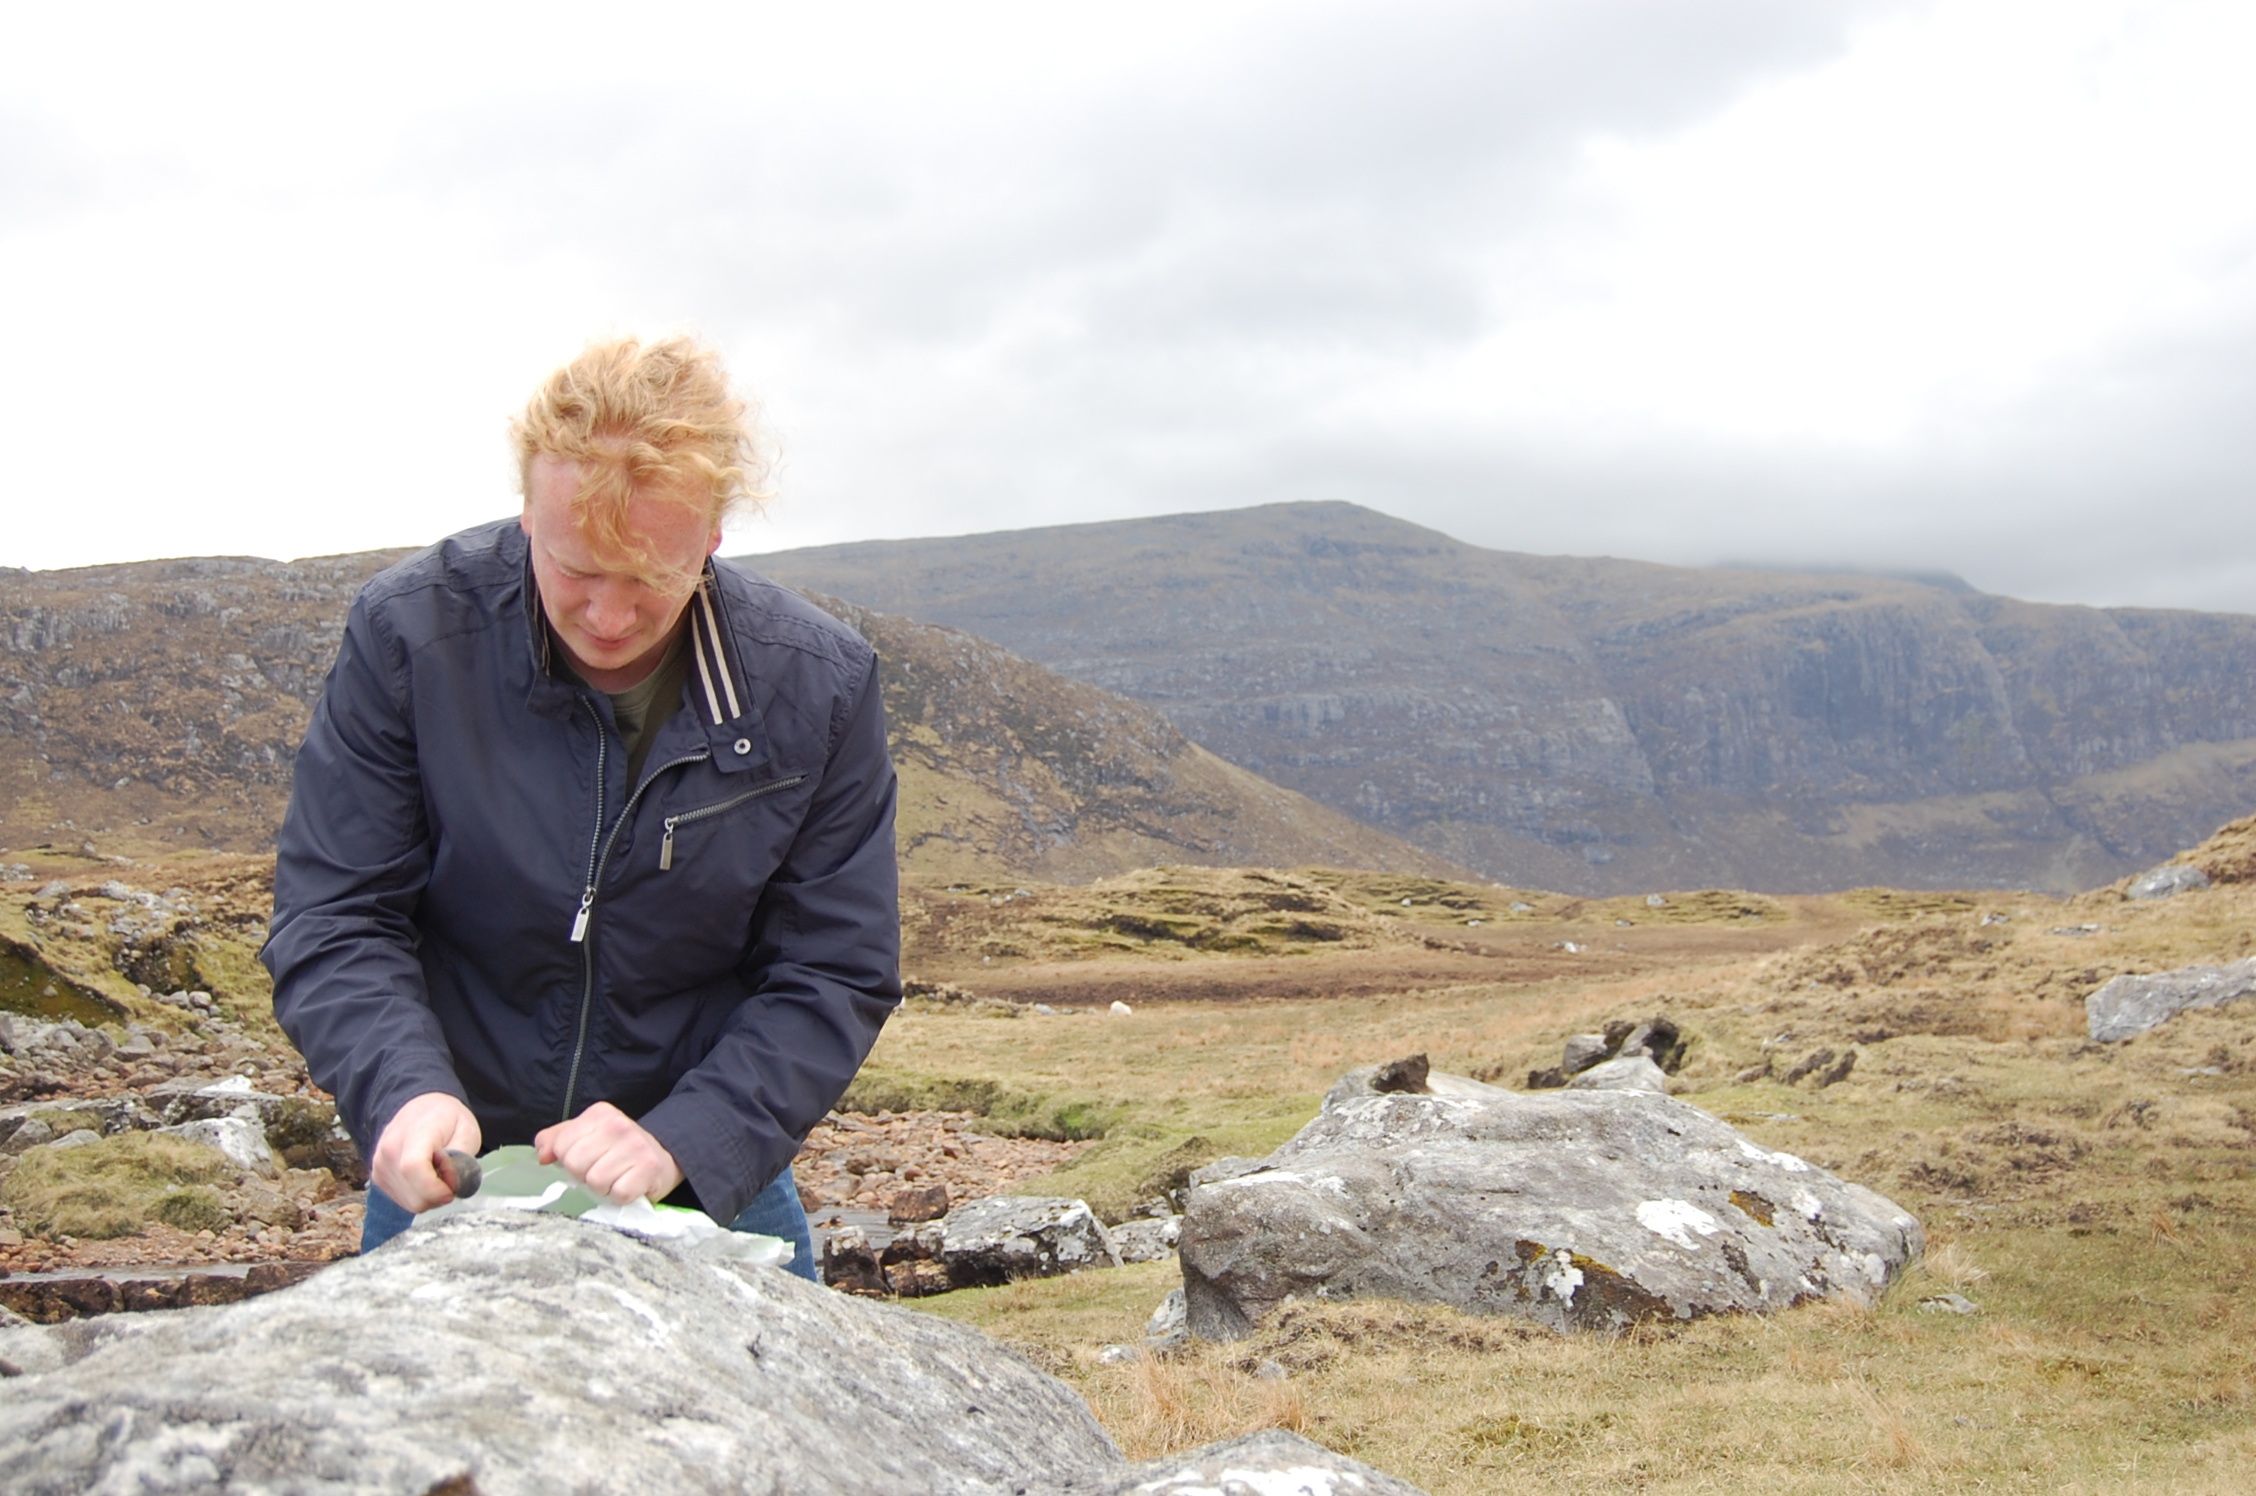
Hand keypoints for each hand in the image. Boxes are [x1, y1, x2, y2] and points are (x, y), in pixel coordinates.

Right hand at [371, 1092, 481, 1212]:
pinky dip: (419, 1196)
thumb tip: (450, 1185)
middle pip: (413, 1196)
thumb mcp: (468, 1130)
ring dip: (430, 1197)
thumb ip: (463, 1158)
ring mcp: (380, 1165)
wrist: (420, 1107)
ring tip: (438, 1174)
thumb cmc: (447, 1119)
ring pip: (410, 1203)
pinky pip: (403, 1201)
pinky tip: (426, 1177)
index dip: (436, 1188)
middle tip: (451, 1177)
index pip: (413, 1168)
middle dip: (439, 1195)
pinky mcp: (377, 1177)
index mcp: (415, 1132)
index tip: (453, 1188)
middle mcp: (389, 1150)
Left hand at [535, 1101, 683, 1204]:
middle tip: (600, 1170)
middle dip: (584, 1175)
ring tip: (615, 1178)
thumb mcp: (586, 1135)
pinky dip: (620, 1196)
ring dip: (603, 1187)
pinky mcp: (649, 1168)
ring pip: (595, 1181)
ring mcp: (635, 1146)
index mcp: (599, 1114)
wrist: (664, 1155)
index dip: (568, 1159)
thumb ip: (557, 1139)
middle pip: (575, 1165)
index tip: (586, 1159)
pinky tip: (628, 1185)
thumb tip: (542, 1156)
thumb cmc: (617, 1149)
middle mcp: (618, 1125)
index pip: (562, 1146)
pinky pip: (618, 1194)